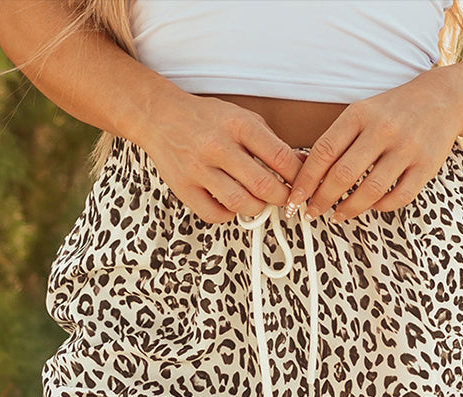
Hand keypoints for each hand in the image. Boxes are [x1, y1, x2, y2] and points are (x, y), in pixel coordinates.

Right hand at [138, 94, 302, 223]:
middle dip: (282, 198)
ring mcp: (199, 169)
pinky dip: (229, 215)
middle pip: (264, 186)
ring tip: (259, 202)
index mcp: (237, 124)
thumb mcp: (242, 118)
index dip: (298, 177)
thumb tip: (301, 165)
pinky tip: (232, 205)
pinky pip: (214, 215)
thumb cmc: (205, 119)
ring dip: (257, 208)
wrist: (160, 116)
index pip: (280, 158)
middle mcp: (218, 146)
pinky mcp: (184, 188)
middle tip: (284, 198)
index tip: (302, 185)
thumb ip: (270, 142)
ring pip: (240, 203)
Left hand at [286, 70, 462, 221]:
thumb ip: (339, 140)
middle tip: (313, 212)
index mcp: (360, 114)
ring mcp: (406, 148)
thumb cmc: (393, 110)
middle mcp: (383, 129)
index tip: (294, 199)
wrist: (442, 98)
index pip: (324, 152)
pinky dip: (380, 207)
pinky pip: (398, 197)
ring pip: (370, 191)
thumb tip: (308, 177)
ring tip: (338, 215)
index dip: (305, 181)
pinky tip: (371, 206)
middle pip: (343, 175)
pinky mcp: (426, 166)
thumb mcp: (362, 113)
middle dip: (322, 200)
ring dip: (348, 209)